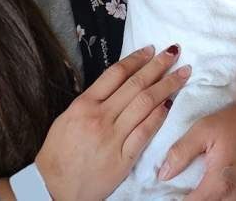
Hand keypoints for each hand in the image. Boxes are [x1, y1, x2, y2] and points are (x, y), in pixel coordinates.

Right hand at [34, 45, 190, 200]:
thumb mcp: (66, 119)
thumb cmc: (58, 154)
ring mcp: (113, 137)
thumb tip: (115, 84)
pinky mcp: (123, 158)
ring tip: (182, 74)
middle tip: (174, 53)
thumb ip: (91, 101)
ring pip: (145, 104)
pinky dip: (159, 116)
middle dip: (158, 66)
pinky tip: (170, 104)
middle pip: (136, 84)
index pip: (116, 73)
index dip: (136, 59)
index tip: (150, 49)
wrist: (53, 189)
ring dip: (167, 86)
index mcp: (84, 105)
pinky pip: (145, 132)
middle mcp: (100, 117)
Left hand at [159, 98, 235, 200]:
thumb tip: (164, 174)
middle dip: (195, 200)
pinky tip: (212, 189)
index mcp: (219, 182)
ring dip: (209, 199)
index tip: (168, 194)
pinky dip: (220, 198)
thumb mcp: (203, 130)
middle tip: (181, 192)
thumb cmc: (235, 122)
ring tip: (197, 190)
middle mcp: (233, 193)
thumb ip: (180, 152)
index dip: (176, 200)